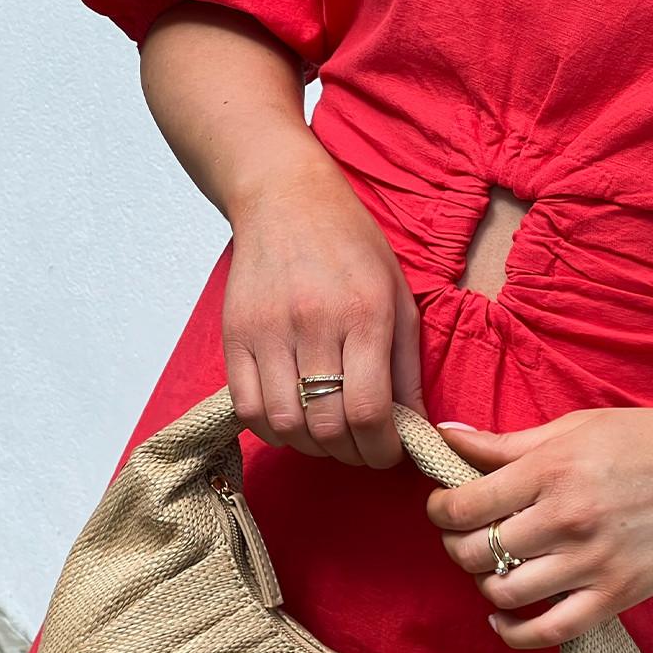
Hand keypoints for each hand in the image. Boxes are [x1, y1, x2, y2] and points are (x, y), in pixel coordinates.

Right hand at [223, 160, 425, 467]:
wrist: (285, 197)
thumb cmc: (351, 245)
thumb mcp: (398, 295)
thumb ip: (407, 366)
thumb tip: (418, 427)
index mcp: (365, 314)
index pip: (370, 411)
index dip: (381, 450)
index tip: (388, 453)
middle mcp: (314, 324)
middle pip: (327, 426)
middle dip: (351, 454)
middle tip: (362, 449)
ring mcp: (268, 331)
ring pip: (285, 425)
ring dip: (311, 446)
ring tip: (329, 436)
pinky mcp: (234, 335)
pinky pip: (248, 408)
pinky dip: (272, 429)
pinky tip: (293, 420)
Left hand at [426, 404, 652, 646]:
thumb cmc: (648, 440)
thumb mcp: (574, 426)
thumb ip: (506, 441)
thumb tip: (445, 435)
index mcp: (550, 470)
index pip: (463, 505)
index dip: (439, 510)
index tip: (442, 508)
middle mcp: (565, 519)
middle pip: (474, 552)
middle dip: (456, 546)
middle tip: (465, 537)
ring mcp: (590, 563)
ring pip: (504, 592)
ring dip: (485, 583)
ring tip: (493, 568)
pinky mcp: (616, 596)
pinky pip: (549, 630)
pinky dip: (514, 632)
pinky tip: (503, 618)